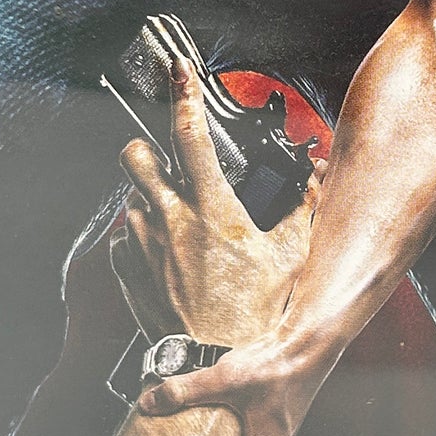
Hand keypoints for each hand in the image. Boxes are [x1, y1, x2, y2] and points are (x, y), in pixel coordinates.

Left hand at [112, 57, 323, 350]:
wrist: (211, 362)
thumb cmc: (252, 316)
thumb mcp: (289, 259)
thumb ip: (298, 213)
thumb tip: (310, 186)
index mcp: (210, 209)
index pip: (190, 134)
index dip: (184, 94)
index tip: (181, 72)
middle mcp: (169, 220)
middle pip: (135, 155)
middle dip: (146, 150)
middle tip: (165, 162)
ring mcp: (143, 246)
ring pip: (131, 198)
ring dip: (150, 202)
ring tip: (178, 224)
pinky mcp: (128, 272)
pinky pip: (125, 240)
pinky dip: (141, 241)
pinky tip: (166, 257)